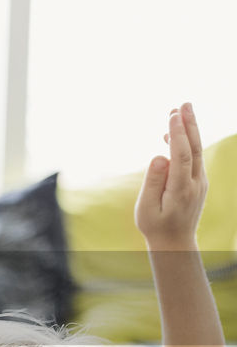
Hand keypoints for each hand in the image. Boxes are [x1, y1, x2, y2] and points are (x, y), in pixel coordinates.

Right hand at [135, 102, 205, 249]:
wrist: (175, 242)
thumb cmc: (155, 225)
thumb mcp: (147, 208)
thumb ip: (153, 182)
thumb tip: (159, 157)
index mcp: (181, 189)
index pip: (181, 156)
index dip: (178, 134)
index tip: (173, 116)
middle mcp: (195, 183)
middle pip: (194, 148)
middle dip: (189, 125)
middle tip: (184, 104)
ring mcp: (199, 182)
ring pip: (196, 151)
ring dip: (189, 130)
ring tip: (180, 110)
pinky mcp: (197, 181)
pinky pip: (192, 158)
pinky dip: (186, 142)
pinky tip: (174, 134)